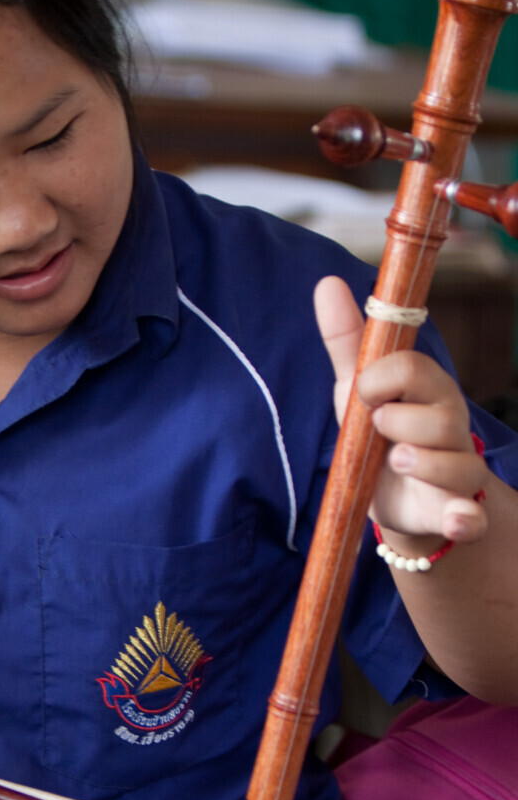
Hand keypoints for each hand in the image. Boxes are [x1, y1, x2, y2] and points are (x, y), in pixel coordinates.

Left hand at [314, 276, 488, 546]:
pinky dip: (465, 518)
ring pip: (458, 465)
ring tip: (396, 462)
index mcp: (429, 391)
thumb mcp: (357, 388)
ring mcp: (459, 471)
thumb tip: (327, 282)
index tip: (363, 393)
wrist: (389, 497)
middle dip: (398, 423)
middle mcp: (452, 427)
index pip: (413, 369)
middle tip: (379, 432)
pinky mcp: (456, 512)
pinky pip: (471, 516)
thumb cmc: (378, 433)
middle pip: (438, 417)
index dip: (380, 378)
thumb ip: (347, 340)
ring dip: (424, 464)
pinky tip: (454, 518)